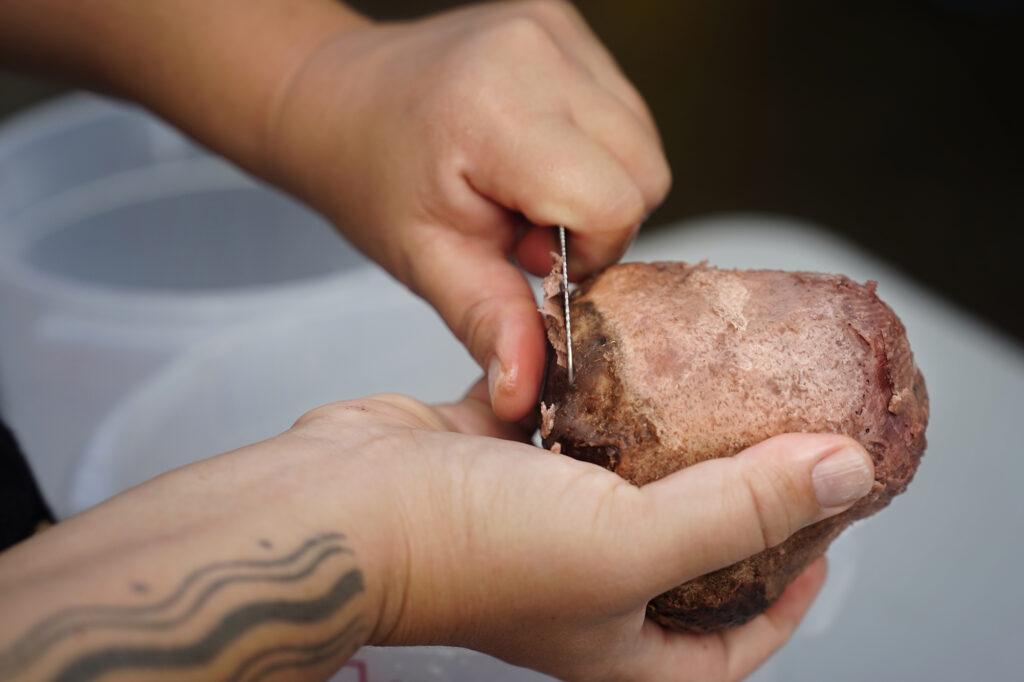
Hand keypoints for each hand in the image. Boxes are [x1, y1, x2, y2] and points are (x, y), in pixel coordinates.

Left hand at [266, 0, 671, 420]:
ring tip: (524, 190)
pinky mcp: (566, 24)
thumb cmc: (372, 178)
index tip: (530, 257)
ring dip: (598, 183)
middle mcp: (538, 51)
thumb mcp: (427, 260)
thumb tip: (526, 395)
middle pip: (645, 171)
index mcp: (496, 112)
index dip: (587, 249)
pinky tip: (535, 155)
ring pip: (643, 141)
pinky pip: (623, 110)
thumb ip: (488, 323)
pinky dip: (593, 148)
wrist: (338, 99)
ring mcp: (556, 29)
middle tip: (523, 228)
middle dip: (598, 220)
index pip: (611, 201)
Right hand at [288, 383, 870, 680]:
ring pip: (620, 471)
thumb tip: (845, 474)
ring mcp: (536, 513)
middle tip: (775, 446)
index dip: (784, 602)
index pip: (726, 646)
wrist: (340, 503)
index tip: (820, 542)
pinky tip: (609, 344)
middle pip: (681, 547)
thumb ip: (740, 509)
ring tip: (709, 383)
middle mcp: (579, 580)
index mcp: (614, 635)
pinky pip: (560, 417)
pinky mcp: (497, 455)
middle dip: (731, 501)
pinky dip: (584, 387)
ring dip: (659, 431)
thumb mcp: (628, 542)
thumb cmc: (468, 549)